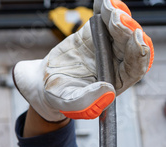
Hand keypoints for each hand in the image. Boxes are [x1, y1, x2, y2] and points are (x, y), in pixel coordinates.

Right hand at [13, 0, 153, 121]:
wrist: (43, 82)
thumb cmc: (58, 95)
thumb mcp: (68, 103)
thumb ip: (86, 102)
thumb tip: (107, 90)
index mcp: (116, 81)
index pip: (135, 66)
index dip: (137, 52)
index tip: (135, 39)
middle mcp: (116, 62)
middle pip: (130, 43)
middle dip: (126, 29)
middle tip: (117, 19)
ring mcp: (107, 46)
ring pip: (120, 29)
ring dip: (117, 16)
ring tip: (108, 8)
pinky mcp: (95, 34)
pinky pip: (104, 20)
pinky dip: (106, 9)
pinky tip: (103, 2)